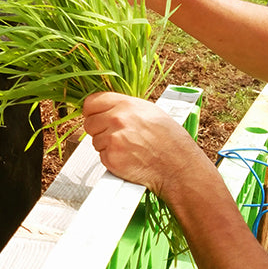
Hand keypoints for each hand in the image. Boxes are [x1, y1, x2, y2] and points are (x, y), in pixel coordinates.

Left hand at [83, 91, 207, 198]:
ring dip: (106, 145)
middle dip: (99, 130)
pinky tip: (128, 157)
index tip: (95, 116)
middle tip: (117, 136)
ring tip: (128, 147)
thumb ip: (123, 107)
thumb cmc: (168, 140)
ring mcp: (113, 138)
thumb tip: (105, 107)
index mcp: (125, 104)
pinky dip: (111, 159)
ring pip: (94, 140)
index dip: (92, 111)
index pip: (91, 102)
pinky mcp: (111, 157)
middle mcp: (117, 119)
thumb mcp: (149, 111)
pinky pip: (101, 156)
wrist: (178, 165)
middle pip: (89, 123)